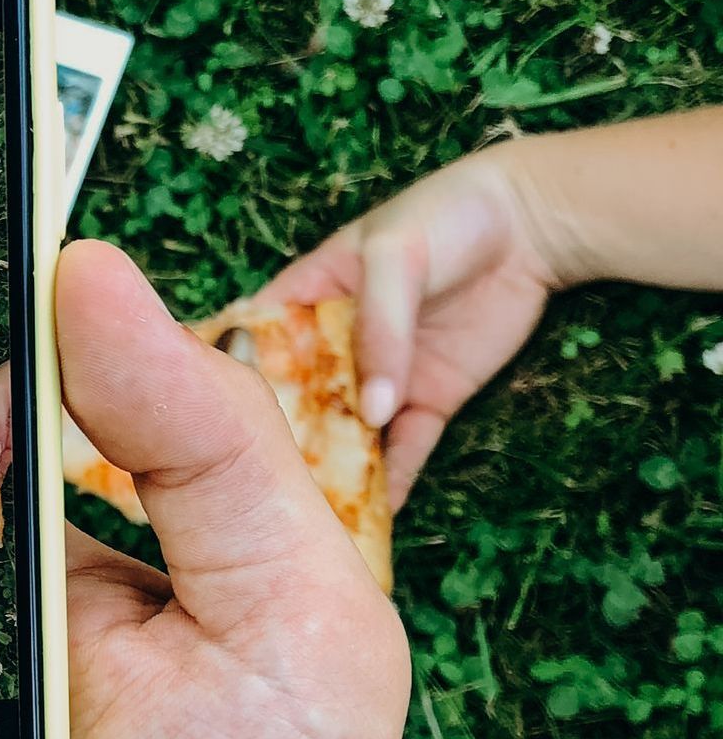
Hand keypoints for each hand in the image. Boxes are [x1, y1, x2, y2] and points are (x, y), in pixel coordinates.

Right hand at [258, 145, 557, 507]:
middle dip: (278, 444)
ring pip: (347, 433)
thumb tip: (370, 414)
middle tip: (253, 491)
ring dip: (332, 472)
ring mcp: (382, 376)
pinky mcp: (428, 398)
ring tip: (307, 520)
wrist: (533, 223)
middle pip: (297, 402)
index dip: (228, 379)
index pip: (255, 343)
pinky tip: (374, 520)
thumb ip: (380, 333)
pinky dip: (394, 484)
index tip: (204, 423)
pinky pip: (406, 449)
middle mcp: (335, 345)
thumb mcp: (397, 259)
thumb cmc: (445, 218)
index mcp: (308, 297)